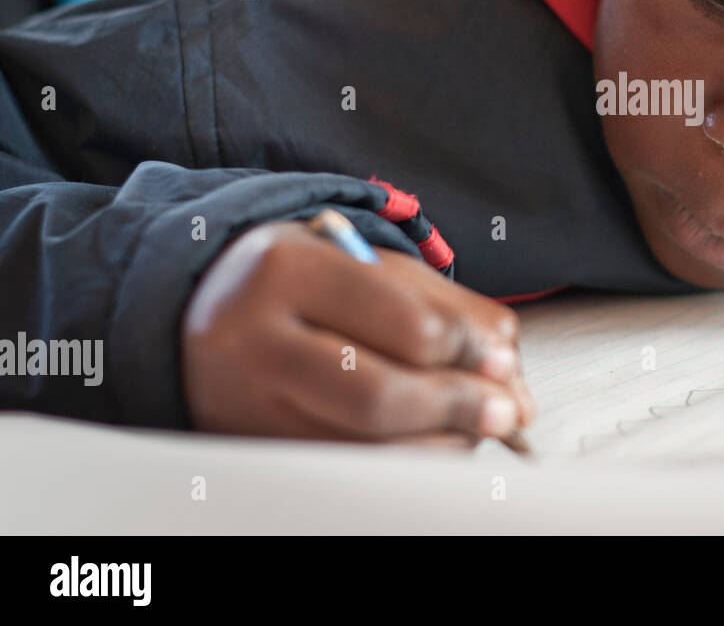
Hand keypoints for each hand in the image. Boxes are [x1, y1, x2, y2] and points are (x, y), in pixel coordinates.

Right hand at [180, 219, 534, 447]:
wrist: (201, 304)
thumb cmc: (304, 281)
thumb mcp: (372, 267)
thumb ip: (450, 309)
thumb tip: (509, 373)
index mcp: (288, 270)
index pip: (405, 325)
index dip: (468, 352)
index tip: (501, 362)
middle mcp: (252, 339)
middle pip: (378, 397)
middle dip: (456, 408)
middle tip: (502, 411)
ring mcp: (240, 402)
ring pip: (359, 446)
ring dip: (436, 444)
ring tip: (471, 427)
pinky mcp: (245, 446)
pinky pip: (338, 469)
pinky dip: (398, 461)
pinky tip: (427, 442)